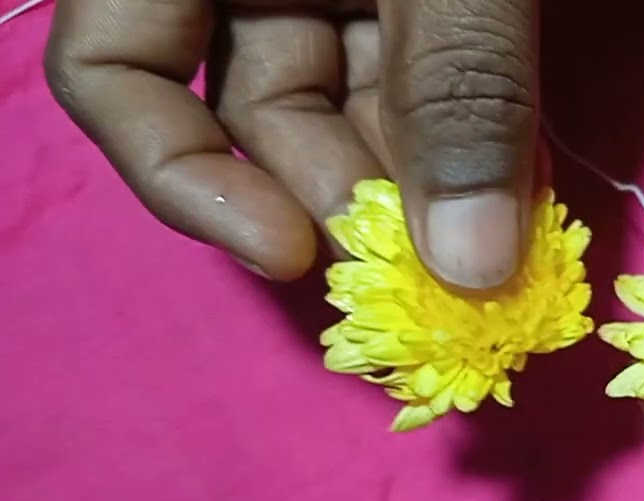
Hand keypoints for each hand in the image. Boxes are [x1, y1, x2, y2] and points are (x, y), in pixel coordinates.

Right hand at [44, 0, 538, 287]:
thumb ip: (459, 84)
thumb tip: (472, 266)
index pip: (111, 67)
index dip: (179, 174)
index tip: (288, 254)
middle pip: (253, 111)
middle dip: (346, 201)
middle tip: (439, 275)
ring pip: (347, 100)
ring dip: (422, 181)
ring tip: (500, 238)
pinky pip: (414, 71)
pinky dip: (463, 131)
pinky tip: (518, 181)